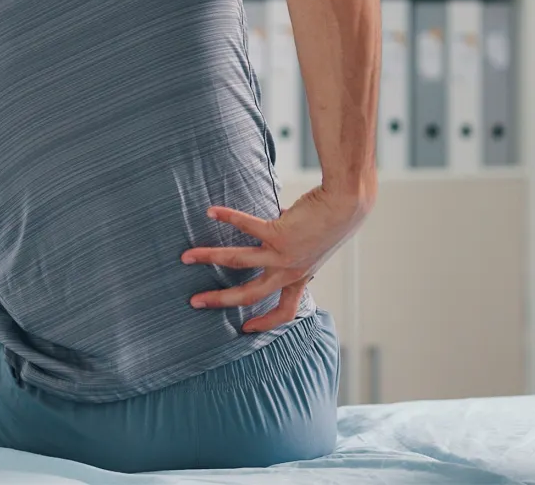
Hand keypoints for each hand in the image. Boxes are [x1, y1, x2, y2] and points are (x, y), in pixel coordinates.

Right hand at [181, 185, 366, 332]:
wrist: (347, 206)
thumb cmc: (333, 221)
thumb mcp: (315, 245)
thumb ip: (293, 244)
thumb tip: (279, 223)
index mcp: (300, 277)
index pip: (284, 311)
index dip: (265, 323)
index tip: (246, 328)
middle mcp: (289, 271)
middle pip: (250, 295)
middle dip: (220, 301)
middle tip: (196, 302)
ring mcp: (282, 254)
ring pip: (238, 262)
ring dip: (210, 258)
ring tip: (187, 256)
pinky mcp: (278, 232)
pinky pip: (246, 226)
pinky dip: (227, 217)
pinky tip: (211, 212)